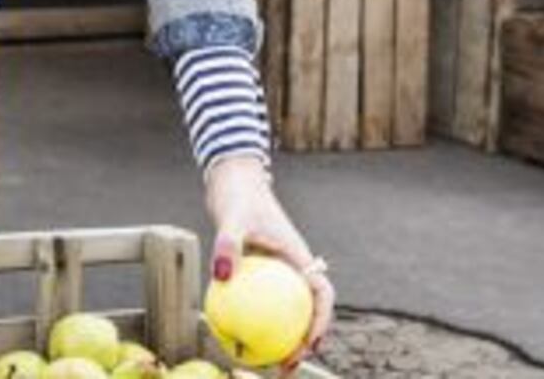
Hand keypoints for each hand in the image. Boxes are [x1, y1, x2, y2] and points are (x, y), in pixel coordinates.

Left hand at [204, 155, 334, 374]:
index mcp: (299, 258)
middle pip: (307, 313)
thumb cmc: (238, 198)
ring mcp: (278, 273)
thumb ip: (227, 245)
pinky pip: (260, 303)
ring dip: (281, 339)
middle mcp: (293, 269)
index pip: (321, 295)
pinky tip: (230, 337)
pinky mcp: (260, 275)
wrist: (232, 182)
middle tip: (285, 367)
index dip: (321, 322)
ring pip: (285, 313)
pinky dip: (253, 320)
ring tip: (263, 364)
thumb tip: (222, 274)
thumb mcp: (231, 219)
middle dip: (304, 344)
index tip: (309, 344)